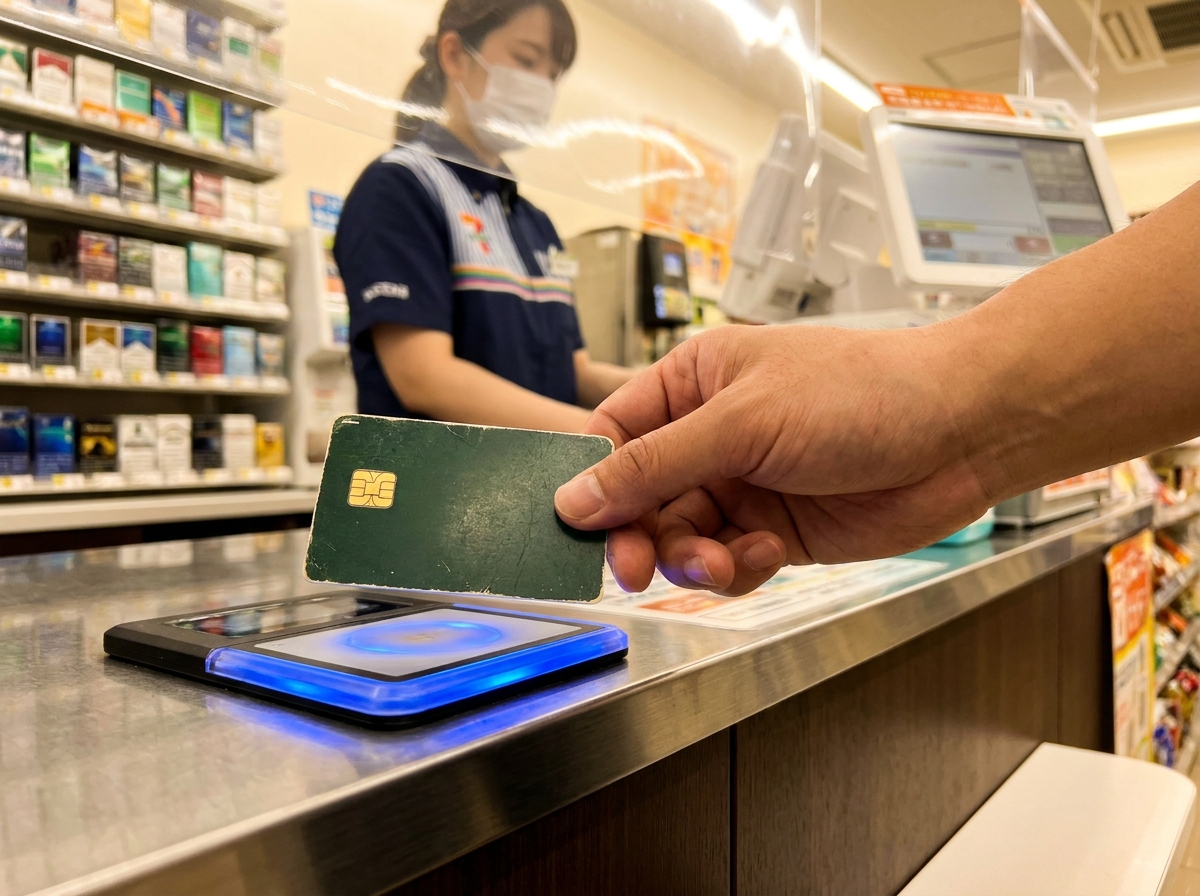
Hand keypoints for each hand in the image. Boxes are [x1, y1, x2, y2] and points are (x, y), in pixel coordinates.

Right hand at [554, 324, 993, 595]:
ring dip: (689, 559)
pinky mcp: (774, 531)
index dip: (591, 482)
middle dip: (637, 536)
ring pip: (679, 539)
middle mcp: (711, 436)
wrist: (959, 433)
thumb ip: (657, 464)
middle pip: (639, 499)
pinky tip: (763, 556)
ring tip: (721, 560)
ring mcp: (743, 486)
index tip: (575, 525)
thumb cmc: (860, 393)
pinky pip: (725, 563)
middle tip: (634, 569)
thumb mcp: (743, 422)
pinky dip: (733, 570)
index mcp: (693, 384)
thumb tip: (577, 496)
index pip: (614, 436)